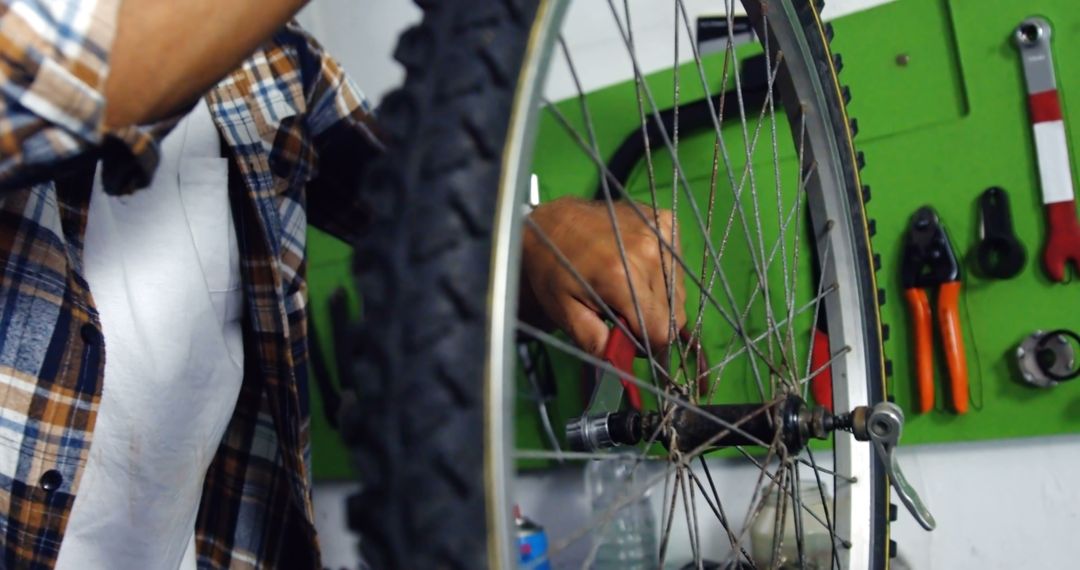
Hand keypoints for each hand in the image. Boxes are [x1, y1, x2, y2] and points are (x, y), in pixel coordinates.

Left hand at [521, 197, 686, 356]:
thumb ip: (595, 342)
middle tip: (624, 312)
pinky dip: (662, 273)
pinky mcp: (665, 222)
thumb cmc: (553, 269)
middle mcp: (648, 253)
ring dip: (658, 299)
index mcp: (622, 278)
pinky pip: (677, 264)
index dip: (647, 342)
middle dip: (652, 322)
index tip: (629, 338)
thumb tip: (621, 365)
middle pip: (675, 313)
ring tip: (628, 287)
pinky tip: (637, 267)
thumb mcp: (564, 312)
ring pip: (678, 291)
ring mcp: (659, 233)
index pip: (662, 330)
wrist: (552, 223)